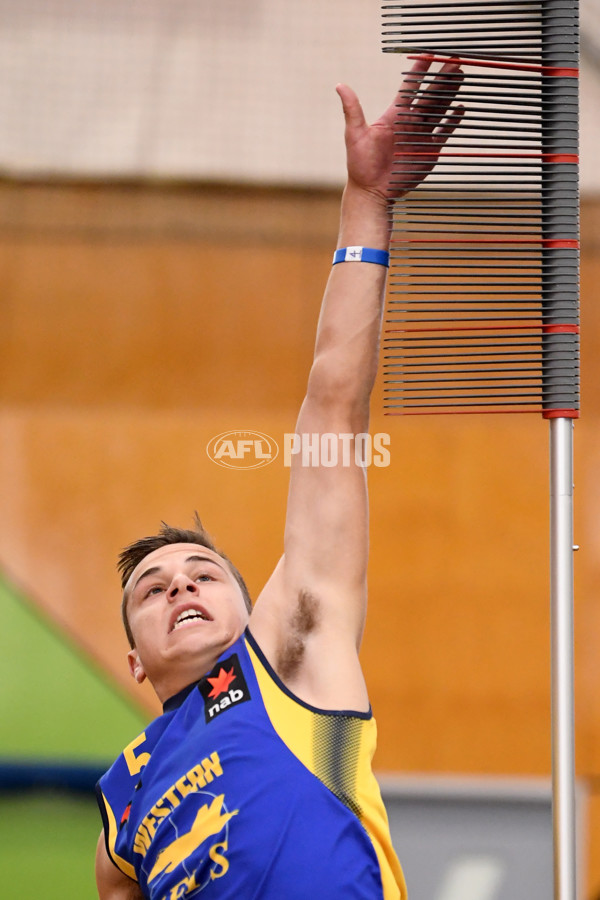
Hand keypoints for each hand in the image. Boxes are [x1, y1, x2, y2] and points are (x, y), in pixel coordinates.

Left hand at [336, 56, 463, 202]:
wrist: (372, 191)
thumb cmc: (360, 164)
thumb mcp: (355, 134)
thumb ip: (352, 109)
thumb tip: (339, 85)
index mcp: (394, 115)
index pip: (410, 87)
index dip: (419, 70)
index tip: (430, 54)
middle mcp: (409, 122)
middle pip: (429, 95)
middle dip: (442, 78)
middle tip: (454, 61)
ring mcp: (421, 136)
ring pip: (439, 109)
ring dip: (450, 93)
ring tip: (460, 76)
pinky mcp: (429, 151)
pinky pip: (444, 132)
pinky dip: (452, 121)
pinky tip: (460, 108)